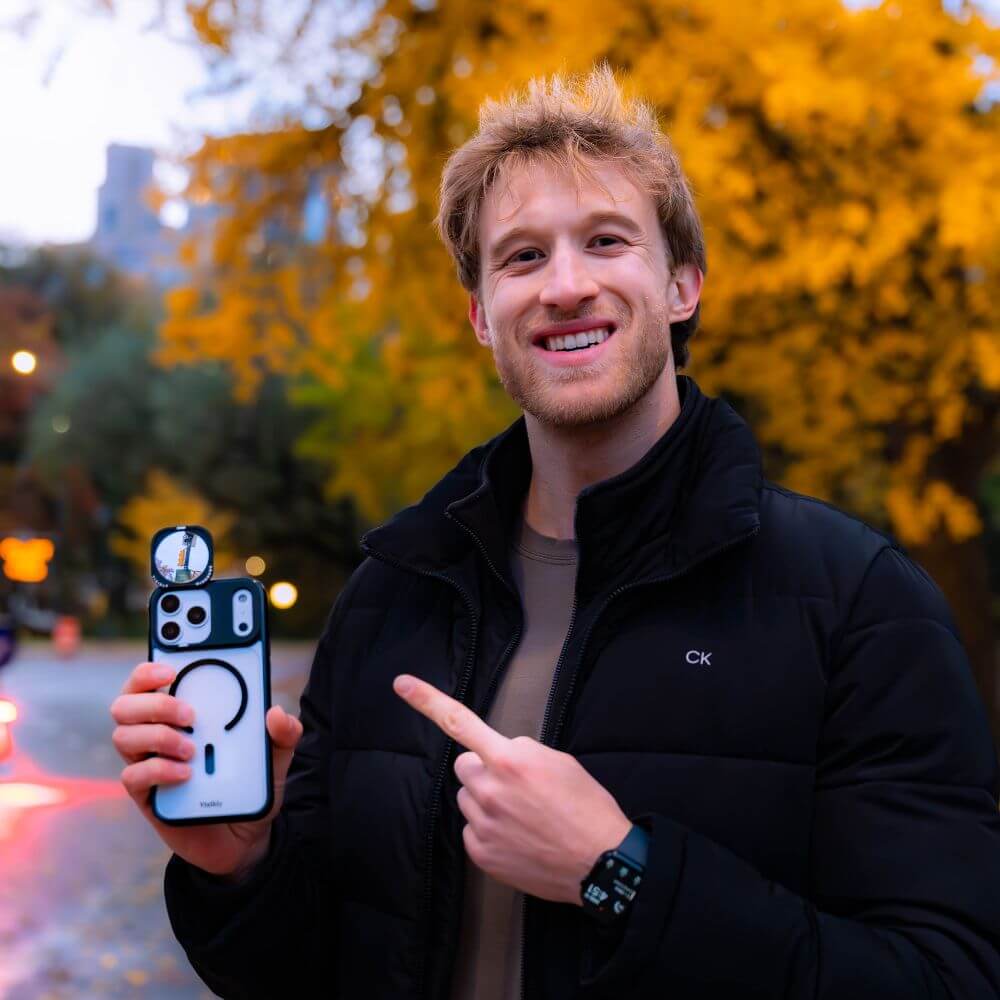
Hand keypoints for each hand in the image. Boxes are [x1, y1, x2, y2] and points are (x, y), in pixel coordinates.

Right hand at [110, 661, 302, 879]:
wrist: (245, 837)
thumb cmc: (250, 785)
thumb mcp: (276, 757)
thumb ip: (284, 733)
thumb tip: (276, 712)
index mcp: (181, 714)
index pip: (147, 681)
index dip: (149, 670)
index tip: (171, 668)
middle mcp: (157, 734)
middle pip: (125, 704)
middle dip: (155, 702)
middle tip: (191, 714)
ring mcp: (148, 764)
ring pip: (123, 736)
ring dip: (158, 736)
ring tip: (193, 749)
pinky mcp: (147, 796)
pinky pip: (132, 776)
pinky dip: (159, 770)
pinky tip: (187, 774)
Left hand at [392, 673, 630, 905]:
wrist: (600, 861)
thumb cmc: (585, 807)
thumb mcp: (558, 761)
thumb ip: (521, 752)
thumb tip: (502, 754)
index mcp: (510, 759)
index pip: (459, 722)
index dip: (427, 700)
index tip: (401, 684)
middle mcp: (489, 789)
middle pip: (465, 766)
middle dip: (484, 770)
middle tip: (515, 786)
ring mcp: (482, 823)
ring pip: (467, 797)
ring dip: (486, 800)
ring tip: (522, 814)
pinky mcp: (481, 852)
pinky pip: (471, 828)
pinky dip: (489, 829)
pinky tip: (517, 835)